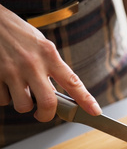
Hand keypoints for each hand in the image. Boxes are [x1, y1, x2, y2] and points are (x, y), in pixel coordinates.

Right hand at [0, 4, 101, 121]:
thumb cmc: (18, 33)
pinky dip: (5, 97)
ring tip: (20, 91)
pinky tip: (4, 83)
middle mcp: (33, 63)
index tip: (96, 112)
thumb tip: (55, 93)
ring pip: (23, 105)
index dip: (86, 100)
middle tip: (43, 114)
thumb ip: (50, 67)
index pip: (73, 82)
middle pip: (48, 103)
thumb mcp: (41, 45)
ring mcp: (12, 70)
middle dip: (47, 115)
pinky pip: (3, 99)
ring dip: (23, 104)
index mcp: (49, 55)